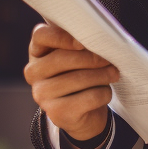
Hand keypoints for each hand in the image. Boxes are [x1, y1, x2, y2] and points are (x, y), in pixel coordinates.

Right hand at [24, 23, 119, 147]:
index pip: (40, 36)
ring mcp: (42, 95)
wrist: (84, 111)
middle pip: (61, 58)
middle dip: (91, 58)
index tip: (82, 42)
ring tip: (114, 73)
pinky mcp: (56, 113)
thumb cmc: (81, 71)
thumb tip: (101, 39)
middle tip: (110, 58)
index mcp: (38, 51)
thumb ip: (82, 41)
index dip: (61, 37)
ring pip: (77, 79)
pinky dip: (103, 93)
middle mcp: (33, 72)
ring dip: (102, 75)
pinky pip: (88, 98)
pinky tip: (105, 92)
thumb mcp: (78, 53)